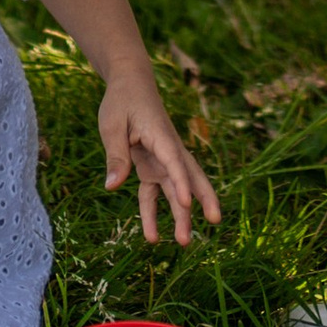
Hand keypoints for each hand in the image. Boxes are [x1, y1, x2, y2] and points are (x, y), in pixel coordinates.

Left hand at [99, 68, 220, 247]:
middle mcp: (167, 150)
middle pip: (190, 176)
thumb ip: (115, 155)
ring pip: (176, 189)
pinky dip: (153, 213)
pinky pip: (154, 193)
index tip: (187, 204)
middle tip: (215, 220)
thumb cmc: (122, 101)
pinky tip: (151, 237)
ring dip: (180, 214)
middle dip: (203, 198)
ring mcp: (161, 160)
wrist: (130, 84)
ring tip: (183, 242)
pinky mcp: (152, 167)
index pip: (174, 161)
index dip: (182, 183)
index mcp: (160, 135)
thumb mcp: (112, 124)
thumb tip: (113, 187)